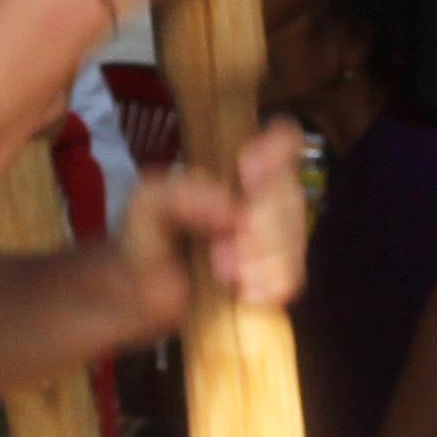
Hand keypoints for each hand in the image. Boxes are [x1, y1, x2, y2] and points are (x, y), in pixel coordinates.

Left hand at [110, 116, 310, 338]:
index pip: (284, 141)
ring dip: (263, 259)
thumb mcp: (147, 203)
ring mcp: (276, 239)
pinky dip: (271, 284)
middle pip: (290, 195)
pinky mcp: (277, 276)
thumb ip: (180, 193)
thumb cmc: (146, 239)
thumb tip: (231, 207)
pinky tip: (245, 292)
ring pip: (294, 237)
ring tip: (224, 274)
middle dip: (260, 224)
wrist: (142, 294)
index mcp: (237, 170)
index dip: (277, 152)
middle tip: (221, 251)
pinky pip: (294, 276)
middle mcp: (264, 199)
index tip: (248, 172)